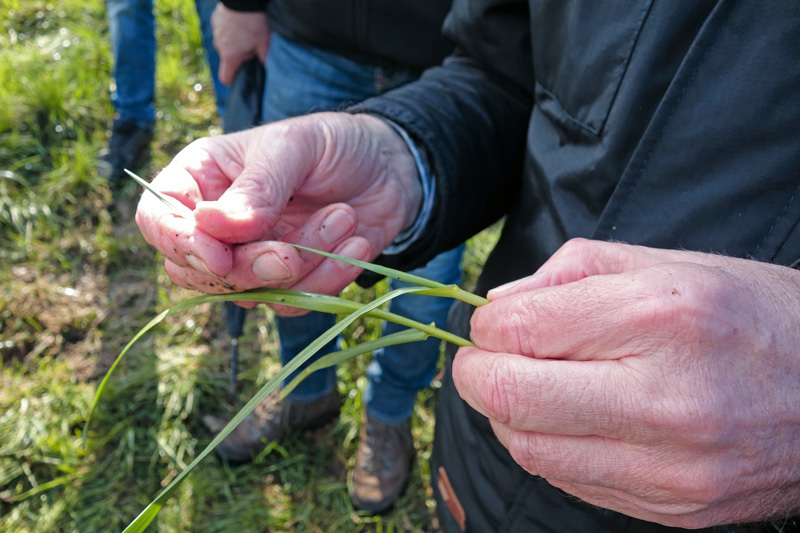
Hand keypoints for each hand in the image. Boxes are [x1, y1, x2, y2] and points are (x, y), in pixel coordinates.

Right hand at [134, 112, 420, 313]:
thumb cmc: (333, 144)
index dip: (178, 243)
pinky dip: (328, 280)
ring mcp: (252, 256)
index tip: (218, 255)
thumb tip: (212, 225)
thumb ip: (258, 187)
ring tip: (344, 217)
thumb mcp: (295, 146)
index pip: (157, 219)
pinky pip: (293, 303)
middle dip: (246, 270)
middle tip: (292, 252)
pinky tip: (356, 243)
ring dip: (302, 266)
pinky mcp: (290, 281)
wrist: (389, 168)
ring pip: (249, 293)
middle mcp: (218, 225)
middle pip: (198, 271)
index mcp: (201, 178)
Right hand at [211, 3, 269, 84]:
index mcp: (230, 56)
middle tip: (252, 48)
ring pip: (225, 44)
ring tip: (247, 32)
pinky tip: (241, 22)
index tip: (242, 77)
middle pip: (228, 59)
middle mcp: (219, 46)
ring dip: (234, 42)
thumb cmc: (254, 22)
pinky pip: (223, 30)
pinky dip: (230, 30)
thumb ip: (265, 59)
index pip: (225, 78)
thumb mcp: (264, 43)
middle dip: (239, 57)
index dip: (232, 81)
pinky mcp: (215, 20)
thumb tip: (268, 70)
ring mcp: (216, 32)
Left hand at [452, 238, 799, 527]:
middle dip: (476, 373)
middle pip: (511, 398)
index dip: (485, 326)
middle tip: (483, 357)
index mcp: (662, 318)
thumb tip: (498, 307)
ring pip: (530, 449)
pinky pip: (570, 480)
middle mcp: (665, 398)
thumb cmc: (750, 315)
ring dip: (507, 414)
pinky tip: (567, 419)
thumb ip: (569, 273)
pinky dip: (547, 446)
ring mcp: (671, 465)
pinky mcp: (673, 507)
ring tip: (527, 386)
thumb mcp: (666, 263)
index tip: (490, 324)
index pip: (522, 330)